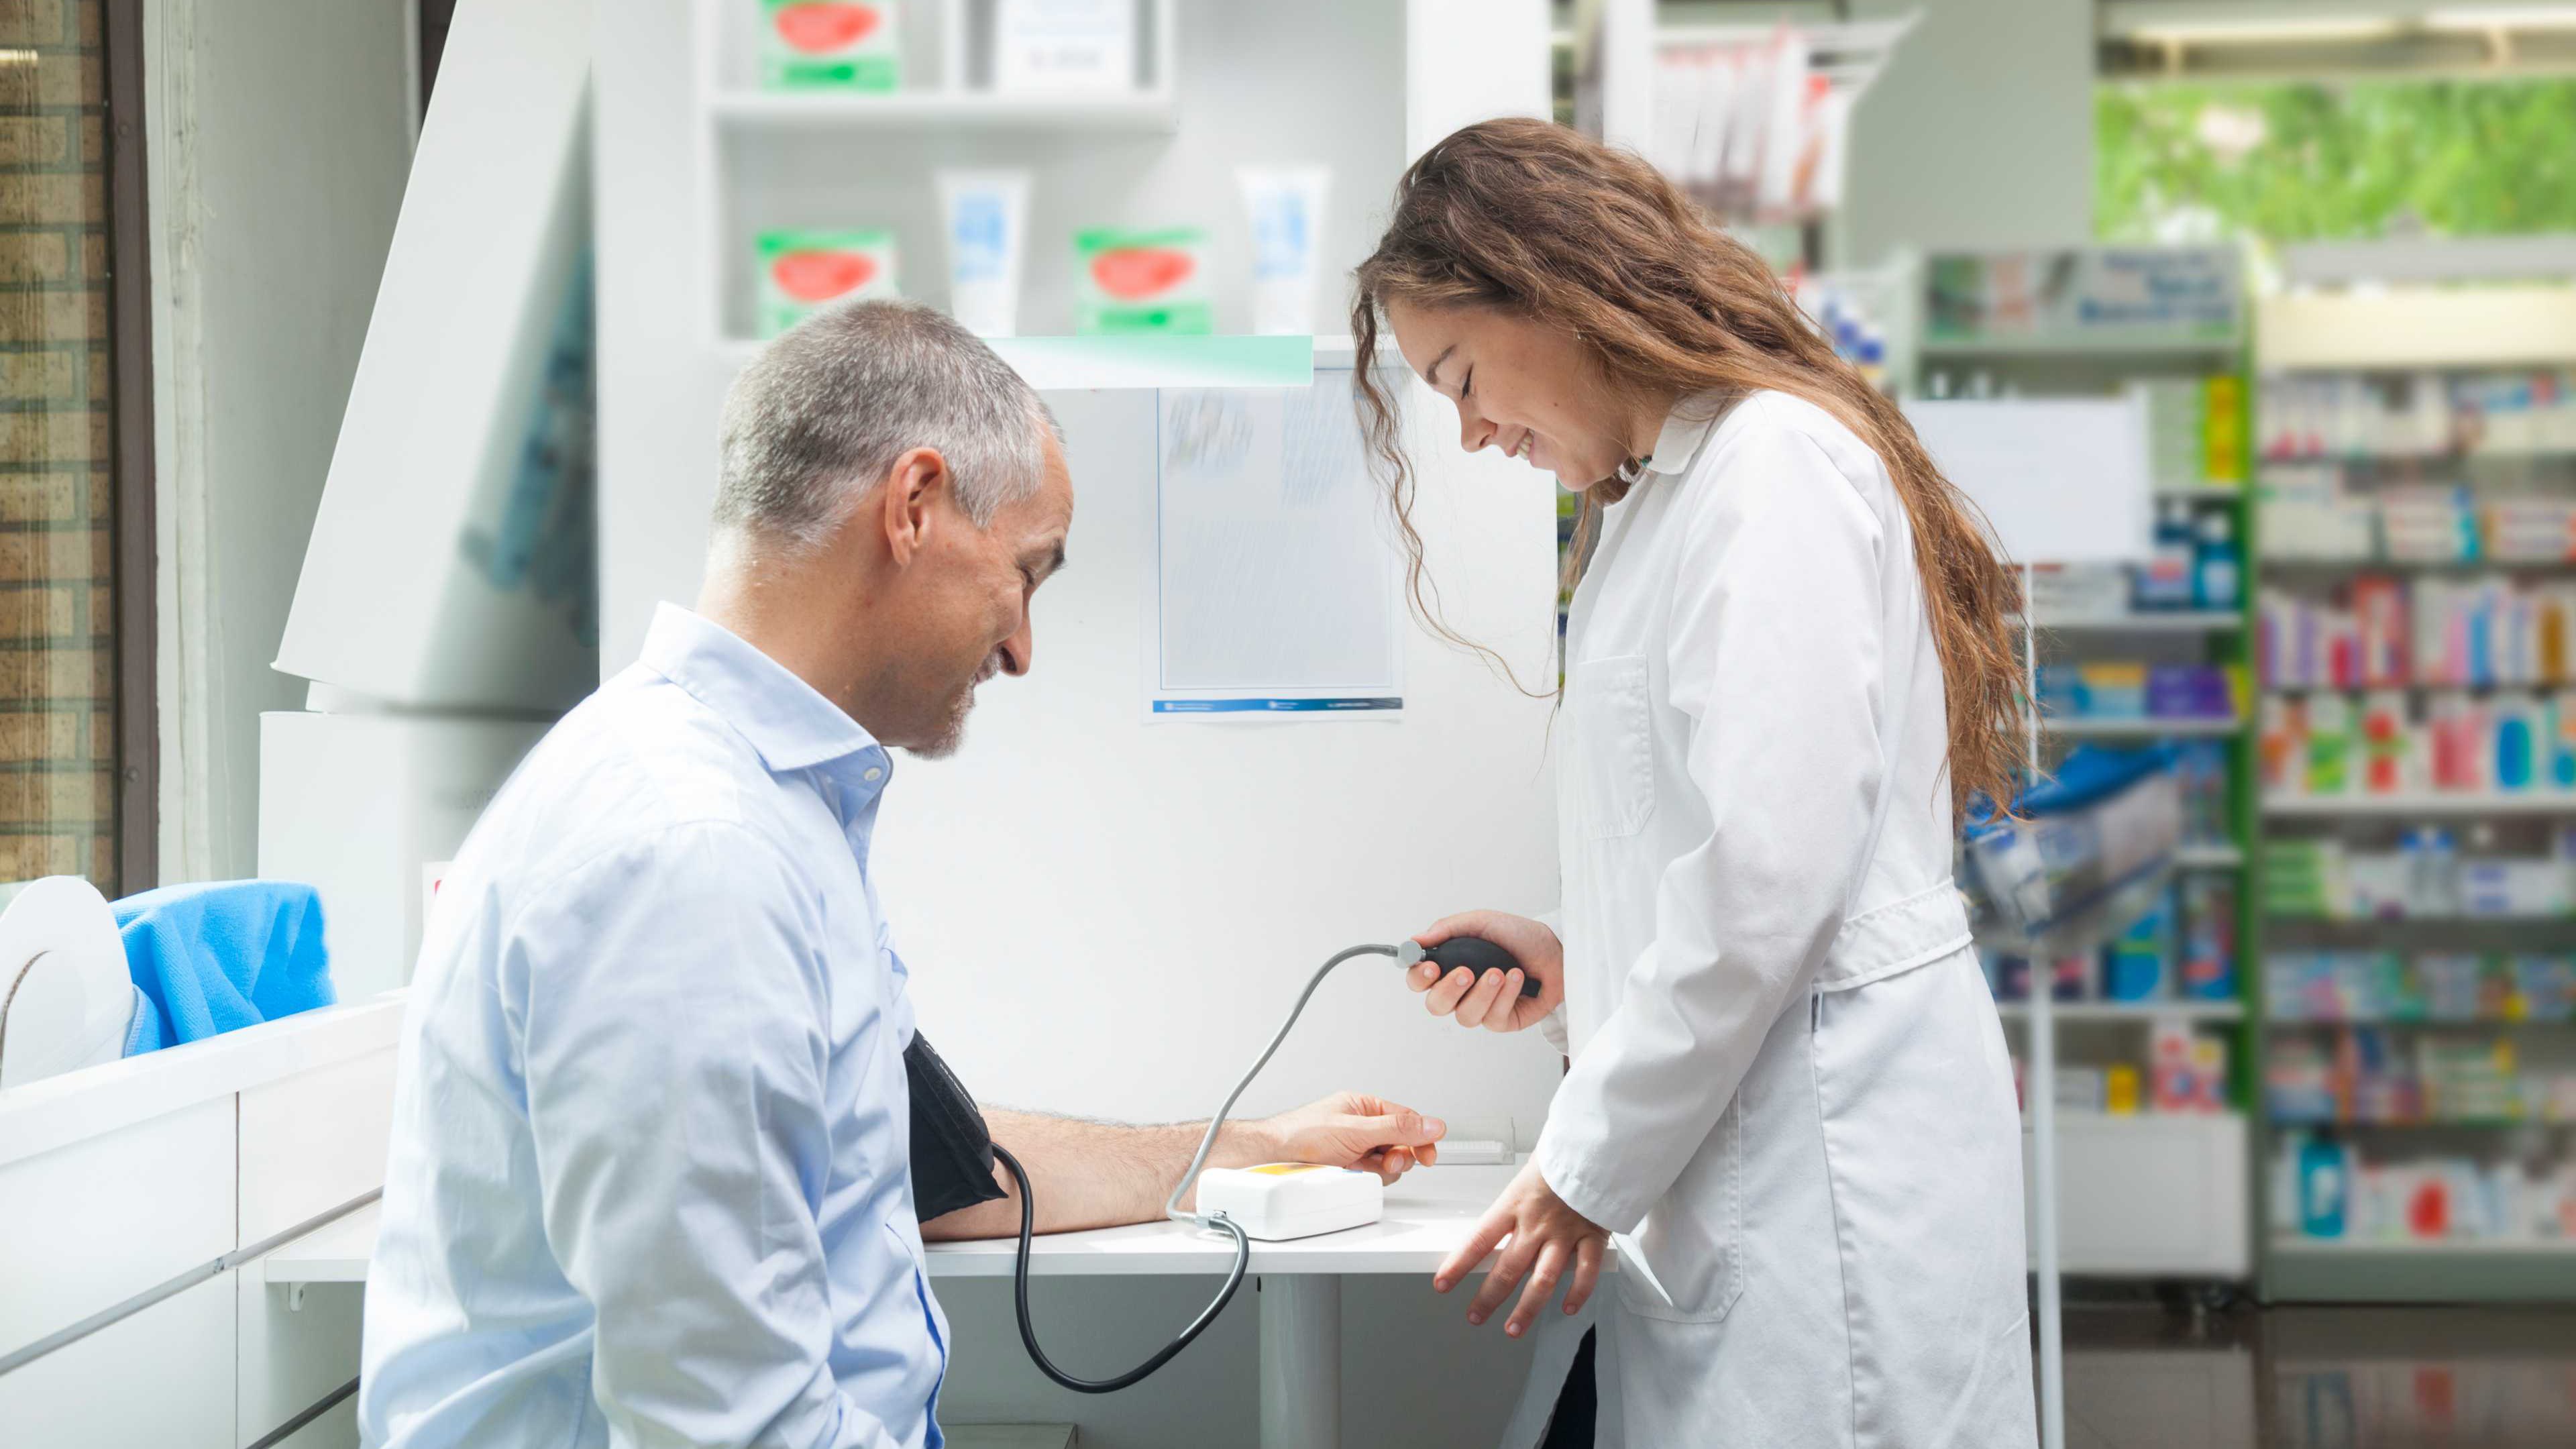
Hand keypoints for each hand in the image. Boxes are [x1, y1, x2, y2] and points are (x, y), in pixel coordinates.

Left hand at [1258, 1092, 1445, 1181]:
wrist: (1271, 1157)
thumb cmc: (1301, 1134)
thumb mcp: (1356, 1130)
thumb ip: (1396, 1128)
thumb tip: (1432, 1125)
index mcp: (1365, 1107)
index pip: (1406, 1120)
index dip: (1421, 1138)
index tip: (1429, 1155)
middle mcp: (1361, 1126)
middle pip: (1400, 1145)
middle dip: (1397, 1157)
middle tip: (1388, 1163)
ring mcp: (1354, 1148)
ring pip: (1386, 1164)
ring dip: (1378, 1169)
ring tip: (1359, 1166)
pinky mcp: (1347, 1168)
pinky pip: (1370, 1176)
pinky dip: (1364, 1177)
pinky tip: (1349, 1173)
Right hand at [1408, 910, 1564, 1033]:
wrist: (1556, 949)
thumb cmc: (1517, 936)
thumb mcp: (1480, 922)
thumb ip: (1446, 930)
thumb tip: (1414, 941)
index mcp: (1449, 966)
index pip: (1419, 980)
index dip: (1418, 978)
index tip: (1430, 966)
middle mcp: (1461, 991)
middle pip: (1435, 1005)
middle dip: (1449, 990)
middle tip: (1466, 972)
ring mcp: (1481, 1007)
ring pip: (1465, 1015)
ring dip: (1483, 993)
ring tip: (1500, 972)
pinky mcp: (1502, 1021)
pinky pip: (1493, 1018)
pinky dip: (1505, 996)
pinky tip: (1516, 978)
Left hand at [1435, 1158, 1607, 1337]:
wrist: (1597, 1142)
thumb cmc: (1561, 1153)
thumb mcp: (1527, 1174)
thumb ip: (1515, 1204)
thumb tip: (1499, 1228)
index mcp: (1514, 1203)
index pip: (1479, 1239)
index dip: (1458, 1265)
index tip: (1443, 1284)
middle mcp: (1537, 1222)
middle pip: (1507, 1269)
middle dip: (1488, 1298)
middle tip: (1475, 1316)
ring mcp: (1566, 1232)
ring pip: (1542, 1280)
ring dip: (1526, 1308)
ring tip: (1512, 1328)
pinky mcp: (1593, 1236)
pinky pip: (1585, 1272)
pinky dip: (1577, 1294)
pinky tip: (1566, 1308)